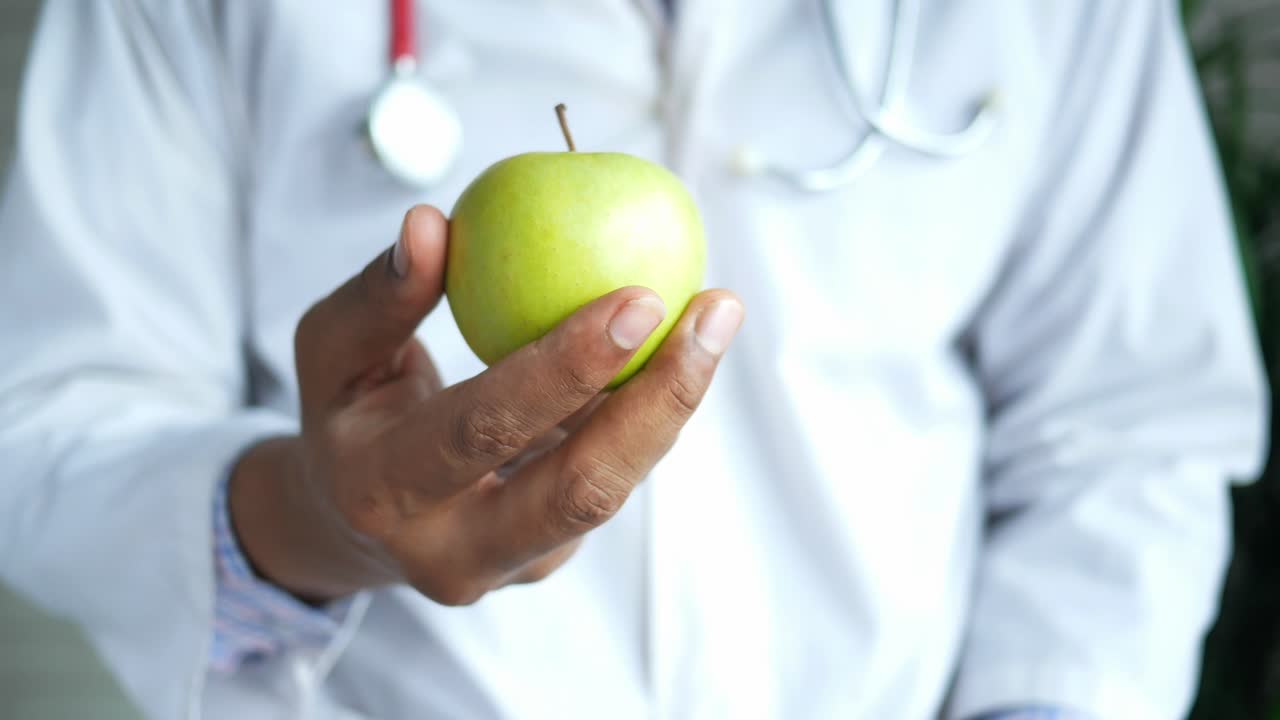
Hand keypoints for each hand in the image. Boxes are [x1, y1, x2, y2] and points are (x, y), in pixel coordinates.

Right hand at [230, 205, 742, 604]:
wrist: (352, 524)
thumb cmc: (346, 417)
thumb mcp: (331, 353)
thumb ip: (376, 297)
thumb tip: (431, 223)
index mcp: (383, 493)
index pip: (483, 428)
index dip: (563, 367)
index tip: (637, 295)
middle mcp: (453, 553)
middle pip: (580, 492)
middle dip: (659, 402)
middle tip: (713, 311)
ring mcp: (512, 568)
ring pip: (612, 490)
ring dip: (670, 404)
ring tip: (712, 317)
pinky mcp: (550, 559)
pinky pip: (608, 477)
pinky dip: (644, 411)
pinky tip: (673, 347)